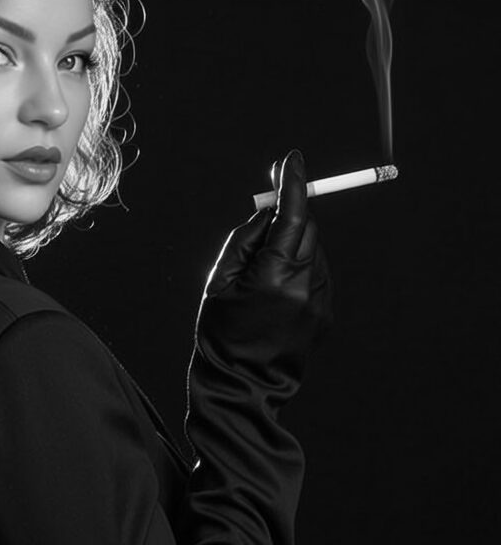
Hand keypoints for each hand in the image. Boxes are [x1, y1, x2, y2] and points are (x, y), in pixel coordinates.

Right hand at [195, 149, 331, 398]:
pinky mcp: (326, 312)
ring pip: (312, 250)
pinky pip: (316, 274)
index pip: (293, 213)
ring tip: (260, 279)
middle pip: (306, 227)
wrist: (243, 385)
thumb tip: (268, 212)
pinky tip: (275, 296)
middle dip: (287, 215)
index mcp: (275, 274)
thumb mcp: (218, 281)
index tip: (292, 159)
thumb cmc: (220, 333)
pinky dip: (298, 270)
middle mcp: (306, 283)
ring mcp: (320, 300)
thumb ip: (244, 240)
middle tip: (261, 219)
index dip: (293, 182)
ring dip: (291, 247)